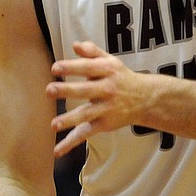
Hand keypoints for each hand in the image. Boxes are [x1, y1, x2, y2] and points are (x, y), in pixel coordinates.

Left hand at [47, 41, 147, 156]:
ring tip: (54, 124)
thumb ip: (92, 51)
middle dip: (67, 90)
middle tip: (49, 90)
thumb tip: (74, 45)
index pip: (88, 67)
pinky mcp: (105, 124)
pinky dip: (71, 142)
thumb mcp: (110, 60)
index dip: (71, 67)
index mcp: (107, 71)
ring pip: (86, 115)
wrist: (145, 99)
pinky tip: (57, 150)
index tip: (55, 68)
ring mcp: (106, 108)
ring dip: (70, 120)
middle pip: (86, 90)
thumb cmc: (120, 77)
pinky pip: (86, 133)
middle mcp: (107, 89)